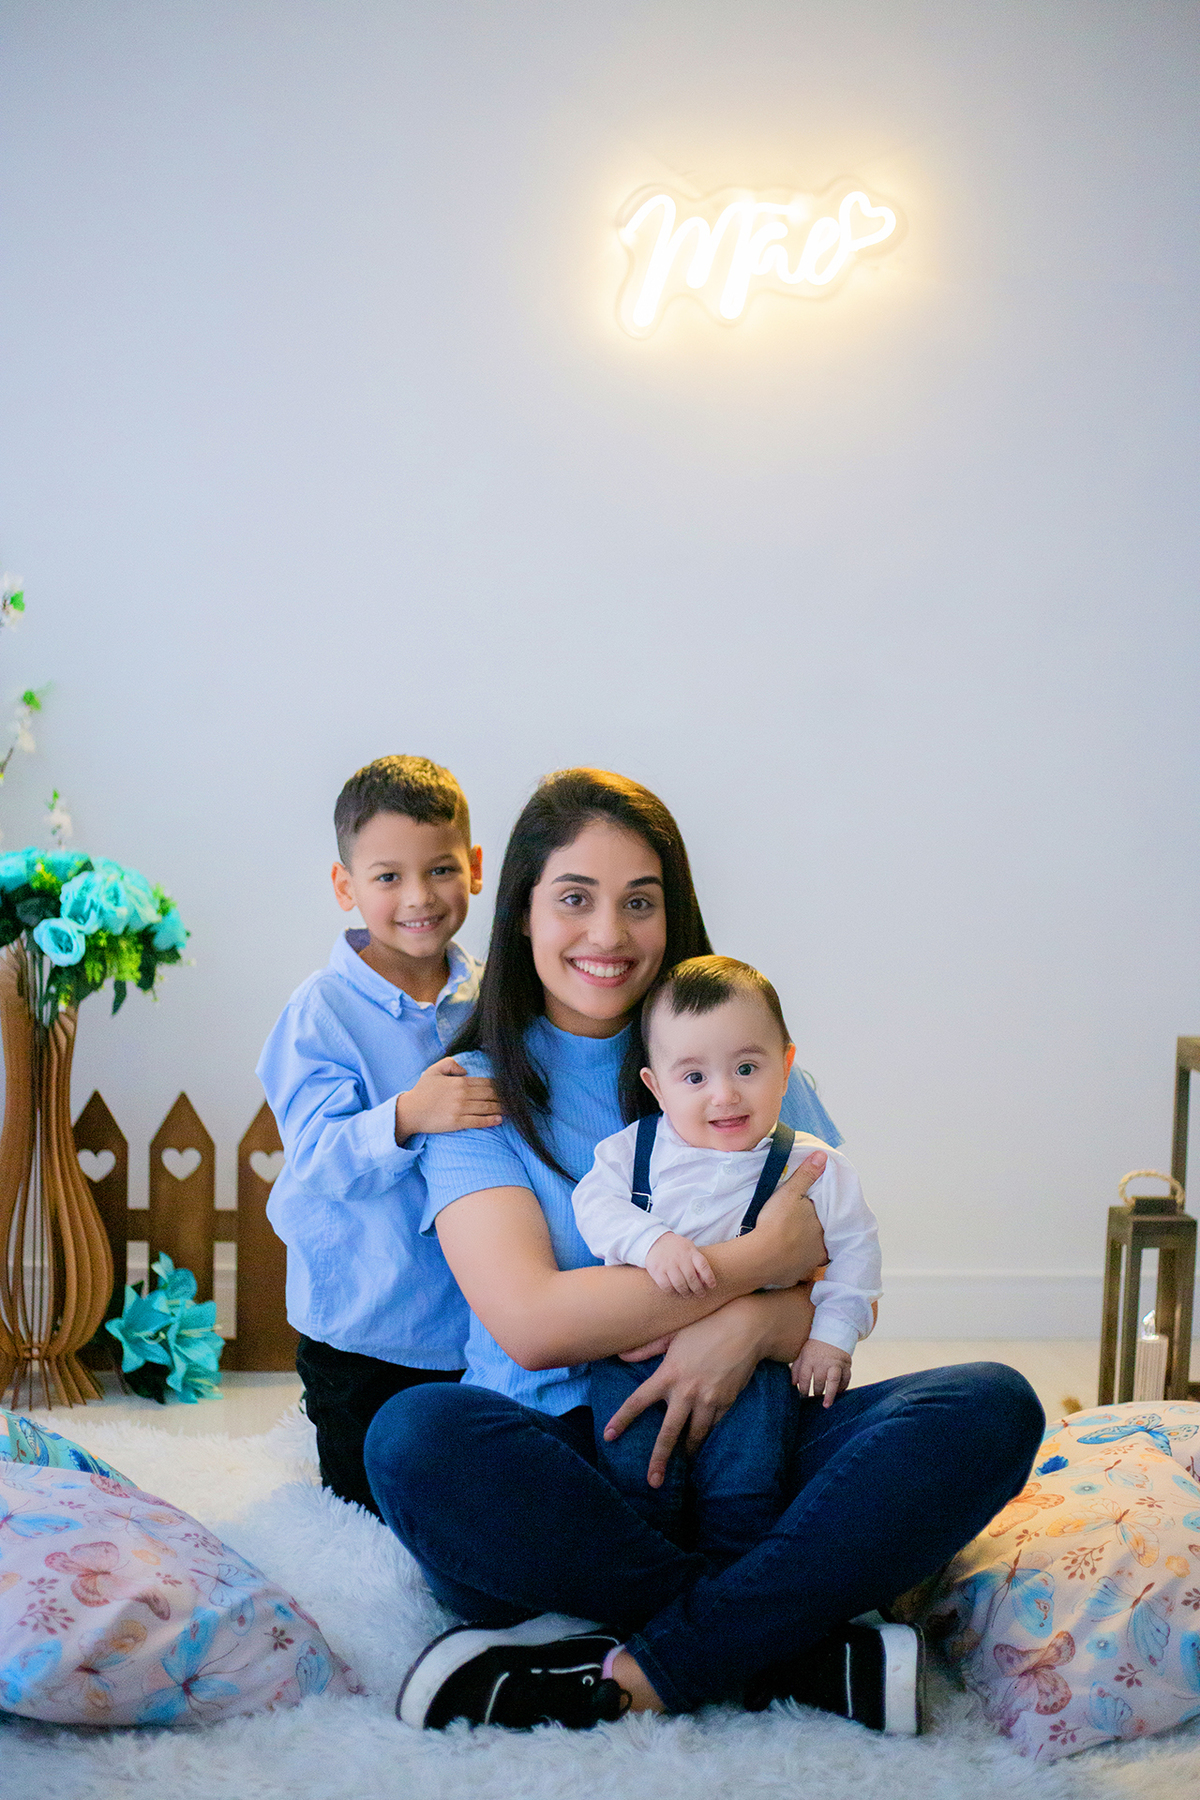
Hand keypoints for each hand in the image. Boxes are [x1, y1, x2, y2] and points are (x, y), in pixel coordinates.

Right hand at [394, 1058, 501, 1141]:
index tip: (508, 1088)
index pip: (485, 1082)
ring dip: (501, 1108)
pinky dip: (491, 1120)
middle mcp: (462, 1094)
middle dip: (504, 1096)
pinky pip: (478, 1121)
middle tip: (515, 1099)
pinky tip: (499, 1120)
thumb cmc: (422, 1091)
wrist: (410, 1111)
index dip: (499, 1086)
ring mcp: (460, 1109)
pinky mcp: (457, 1122)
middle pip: (490, 1094)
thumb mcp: (433, 1070)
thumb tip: (465, 1069)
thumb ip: (450, 1064)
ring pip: (487, 1107)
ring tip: (511, 1109)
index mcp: (459, 1081)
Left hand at [601, 1297, 768, 1487]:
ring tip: (682, 1466)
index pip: (637, 1401)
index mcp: (668, 1374)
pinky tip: (702, 1444)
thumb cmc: (705, 1326)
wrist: (746, 1328)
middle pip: (669, 1433)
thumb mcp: (672, 1334)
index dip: (621, 1420)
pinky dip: (707, 1435)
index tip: (608, 1436)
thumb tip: (621, 1356)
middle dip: (660, 1459)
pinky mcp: (726, 1402)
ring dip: (687, 1452)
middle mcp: (686, 1392)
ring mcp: (708, 1399)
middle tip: (652, 1482)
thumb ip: (646, 1348)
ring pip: (695, 1435)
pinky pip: (713, 1426)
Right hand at [645, 1231, 715, 1296]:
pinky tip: (675, 1292)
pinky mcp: (657, 1270)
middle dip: (698, 1289)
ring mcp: (667, 1264)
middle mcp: (679, 1257)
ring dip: (685, 1292)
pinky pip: (666, 1286)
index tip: (712, 1286)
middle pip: (692, 1278)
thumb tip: (704, 1281)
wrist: (655, 1241)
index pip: (703, 1265)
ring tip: (687, 1294)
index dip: (709, 1277)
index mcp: (690, 1251)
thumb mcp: (689, 1249)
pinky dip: (672, 1292)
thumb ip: (697, 1262)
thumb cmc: (677, 1248)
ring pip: (680, 1284)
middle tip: (700, 1294)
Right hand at [747, 1151, 828, 1285]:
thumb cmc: (777, 1222)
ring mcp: (807, 1267)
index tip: (816, 1216)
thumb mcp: (791, 1193)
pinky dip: (792, 1266)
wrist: (761, 1256)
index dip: (825, 1220)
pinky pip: (796, 1271)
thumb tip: (823, 1156)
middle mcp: (820, 1251)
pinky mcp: (793, 1278)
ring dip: (806, 1253)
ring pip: (812, 1259)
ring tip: (795, 1246)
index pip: (831, 1225)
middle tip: (804, 1231)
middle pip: (823, 1243)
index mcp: (824, 1230)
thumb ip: (807, 1175)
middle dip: (816, 1238)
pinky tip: (784, 1261)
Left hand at [792, 1339, 852, 1407]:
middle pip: (818, 1381)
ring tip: (826, 1404)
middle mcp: (822, 1361)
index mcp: (809, 1358)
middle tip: (814, 1399)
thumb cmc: (815, 1346)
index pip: (804, 1377)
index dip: (803, 1389)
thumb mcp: (802, 1353)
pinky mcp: (846, 1364)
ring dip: (830, 1394)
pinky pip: (846, 1378)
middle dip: (816, 1392)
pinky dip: (843, 1387)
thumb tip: (793, 1384)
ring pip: (833, 1381)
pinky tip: (839, 1393)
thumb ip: (797, 1368)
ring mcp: (835, 1363)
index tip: (802, 1396)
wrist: (833, 1333)